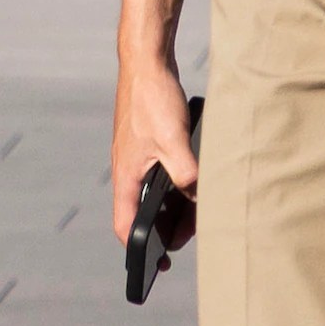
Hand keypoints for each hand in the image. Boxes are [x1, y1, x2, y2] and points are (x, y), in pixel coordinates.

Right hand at [110, 56, 201, 243]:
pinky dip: (175, 182)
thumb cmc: (153, 99)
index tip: (159, 264)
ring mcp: (136, 155)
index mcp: (126, 175)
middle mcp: (127, 169)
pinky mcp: (147, 141)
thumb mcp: (174, 142)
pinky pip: (160, 171)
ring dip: (173, 203)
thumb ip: (186, 174)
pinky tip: (195, 178)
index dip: (139, 249)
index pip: (125, 224)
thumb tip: (199, 197)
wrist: (146, 61)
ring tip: (197, 209)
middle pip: (142, 211)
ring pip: (153, 191)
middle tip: (189, 235)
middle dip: (165, 227)